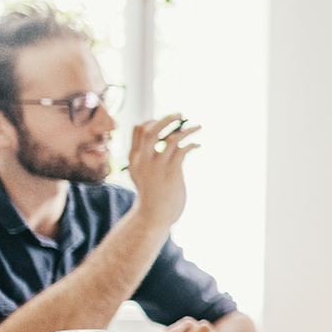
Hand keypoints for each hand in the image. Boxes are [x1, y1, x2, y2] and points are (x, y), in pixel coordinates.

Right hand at [126, 114, 199, 228]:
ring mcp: (157, 166)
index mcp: (134, 158)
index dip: (154, 121)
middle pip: (151, 129)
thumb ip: (149, 158)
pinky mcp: (172, 173)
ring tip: (198, 126)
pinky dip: (192, 144)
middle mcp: (143, 160)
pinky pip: (182, 150)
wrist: (153, 217)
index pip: (139, 130)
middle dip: (167, 119)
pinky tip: (198, 144)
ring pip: (171, 138)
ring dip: (186, 129)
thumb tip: (168, 140)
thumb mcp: (143, 174)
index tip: (167, 121)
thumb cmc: (152, 195)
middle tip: (181, 114)